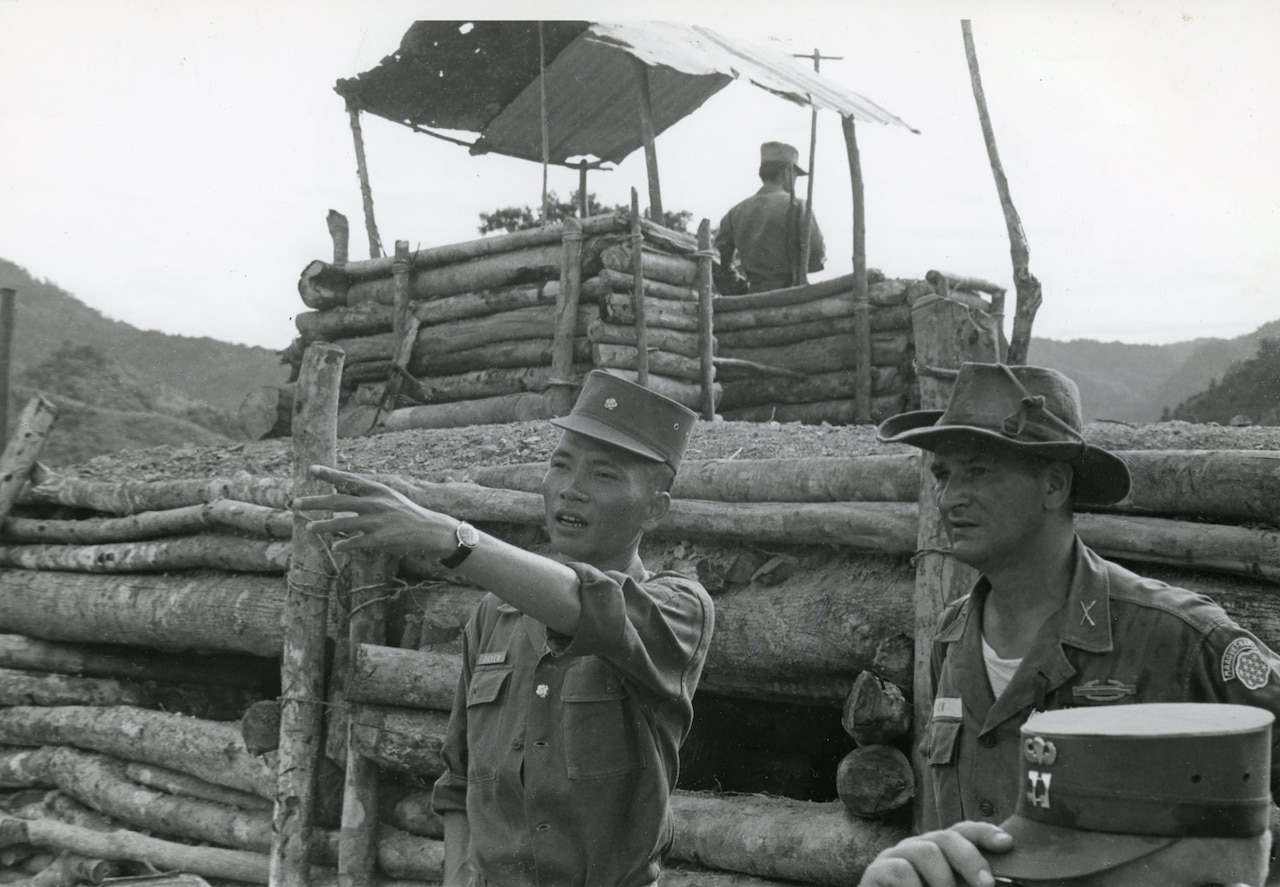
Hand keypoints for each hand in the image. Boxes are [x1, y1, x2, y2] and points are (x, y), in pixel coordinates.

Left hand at [292, 465, 458, 558]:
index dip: (329, 474)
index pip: (349, 480)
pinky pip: (358, 543)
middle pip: (339, 501)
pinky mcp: (382, 539)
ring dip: (324, 526)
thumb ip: (366, 495)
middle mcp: (376, 503)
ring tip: (308, 527)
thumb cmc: (407, 513)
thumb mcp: (389, 497)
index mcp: (378, 490)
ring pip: (344, 523)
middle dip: (316, 502)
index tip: (311, 469)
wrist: (430, 530)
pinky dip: (345, 545)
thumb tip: (340, 491)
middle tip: (295, 502)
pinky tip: (335, 548)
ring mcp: (379, 522)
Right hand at [858, 822, 1012, 886]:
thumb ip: (972, 884)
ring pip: (927, 852)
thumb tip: (998, 883)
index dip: (985, 833)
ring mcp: (895, 857)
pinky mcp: (875, 871)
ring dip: (944, 881)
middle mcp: (919, 848)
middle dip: (971, 860)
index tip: (1007, 844)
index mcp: (941, 853)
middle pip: (947, 837)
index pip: (963, 832)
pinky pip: (901, 870)